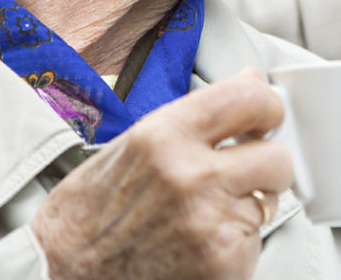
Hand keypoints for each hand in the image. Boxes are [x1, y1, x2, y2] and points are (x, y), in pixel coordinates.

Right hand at [33, 68, 293, 279]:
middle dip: (269, 163)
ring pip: (271, 200)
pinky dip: (238, 240)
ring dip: (251, 204)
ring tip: (210, 212)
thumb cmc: (89, 214)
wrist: (63, 276)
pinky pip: (256, 238)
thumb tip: (249, 81)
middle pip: (277, 155)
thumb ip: (192, 116)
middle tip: (252, 169)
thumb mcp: (130, 147)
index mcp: (162, 136)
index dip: (268, 105)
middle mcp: (190, 176)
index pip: (248, 98)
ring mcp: (210, 223)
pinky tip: (202, 241)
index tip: (266, 114)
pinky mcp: (223, 263)